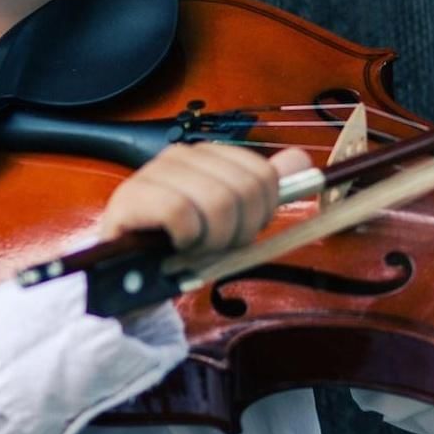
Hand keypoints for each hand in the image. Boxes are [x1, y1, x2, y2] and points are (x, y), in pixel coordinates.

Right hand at [93, 142, 312, 251]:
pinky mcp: (131, 197)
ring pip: (217, 200)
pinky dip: (185, 238)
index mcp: (209, 156)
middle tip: (213, 245)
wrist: (131, 278)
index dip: (260, 213)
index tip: (239, 231)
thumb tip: (301, 159)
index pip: (263, 175)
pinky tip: (174, 245)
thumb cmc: (182, 247)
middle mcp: (182, 156)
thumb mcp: (231, 220)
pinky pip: (180, 213)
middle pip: (245, 190)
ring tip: (193, 248)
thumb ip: (264, 188)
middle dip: (237, 230)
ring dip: (210, 239)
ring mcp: (154, 173)